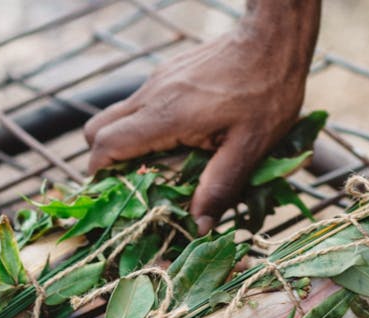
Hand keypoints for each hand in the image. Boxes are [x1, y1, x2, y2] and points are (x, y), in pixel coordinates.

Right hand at [84, 2, 320, 232]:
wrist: (272, 42)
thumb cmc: (266, 94)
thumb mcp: (250, 148)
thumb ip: (221, 186)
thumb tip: (199, 224)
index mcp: (166, 115)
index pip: (106, 144)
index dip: (101, 174)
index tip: (115, 197)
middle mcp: (151, 95)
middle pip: (97, 129)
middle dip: (106, 162)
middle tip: (136, 186)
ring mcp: (157, 82)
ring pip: (117, 116)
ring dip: (127, 146)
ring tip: (160, 170)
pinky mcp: (168, 76)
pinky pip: (140, 106)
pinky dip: (144, 129)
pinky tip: (179, 143)